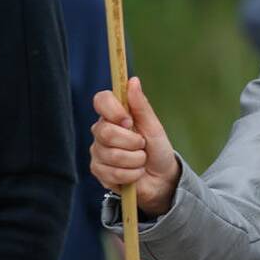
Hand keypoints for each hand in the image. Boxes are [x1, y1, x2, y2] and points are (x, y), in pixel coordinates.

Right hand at [90, 77, 180, 216]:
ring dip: (135, 160)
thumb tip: (133, 81)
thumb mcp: (153, 126)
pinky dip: (130, 174)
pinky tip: (135, 173)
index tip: (129, 121)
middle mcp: (101, 131)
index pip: (101, 100)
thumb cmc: (157, 149)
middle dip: (131, 142)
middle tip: (142, 145)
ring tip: (141, 160)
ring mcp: (98, 151)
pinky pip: (111, 172)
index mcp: (114, 115)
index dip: (113, 110)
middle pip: (105, 131)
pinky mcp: (98, 171)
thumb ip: (141, 106)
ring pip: (110, 154)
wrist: (161, 178)